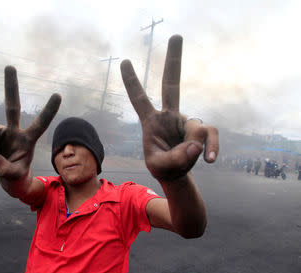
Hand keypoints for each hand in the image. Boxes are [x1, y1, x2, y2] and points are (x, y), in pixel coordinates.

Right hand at [0, 66, 60, 179]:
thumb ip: (4, 169)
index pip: (40, 124)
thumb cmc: (16, 173)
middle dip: (11, 87)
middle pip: (12, 107)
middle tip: (10, 66)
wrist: (8, 178)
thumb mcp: (14, 175)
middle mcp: (13, 131)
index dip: (48, 111)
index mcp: (27, 139)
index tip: (58, 95)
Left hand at [121, 35, 218, 180]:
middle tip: (176, 35)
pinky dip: (213, 148)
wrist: (176, 174)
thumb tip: (196, 144)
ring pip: (196, 128)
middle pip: (172, 84)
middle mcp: (169, 115)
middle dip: (174, 60)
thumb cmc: (162, 167)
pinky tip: (211, 160)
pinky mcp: (201, 130)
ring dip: (194, 148)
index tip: (124, 61)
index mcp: (151, 121)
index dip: (132, 82)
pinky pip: (211, 134)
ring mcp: (186, 120)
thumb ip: (175, 158)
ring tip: (188, 159)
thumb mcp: (160, 166)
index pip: (139, 99)